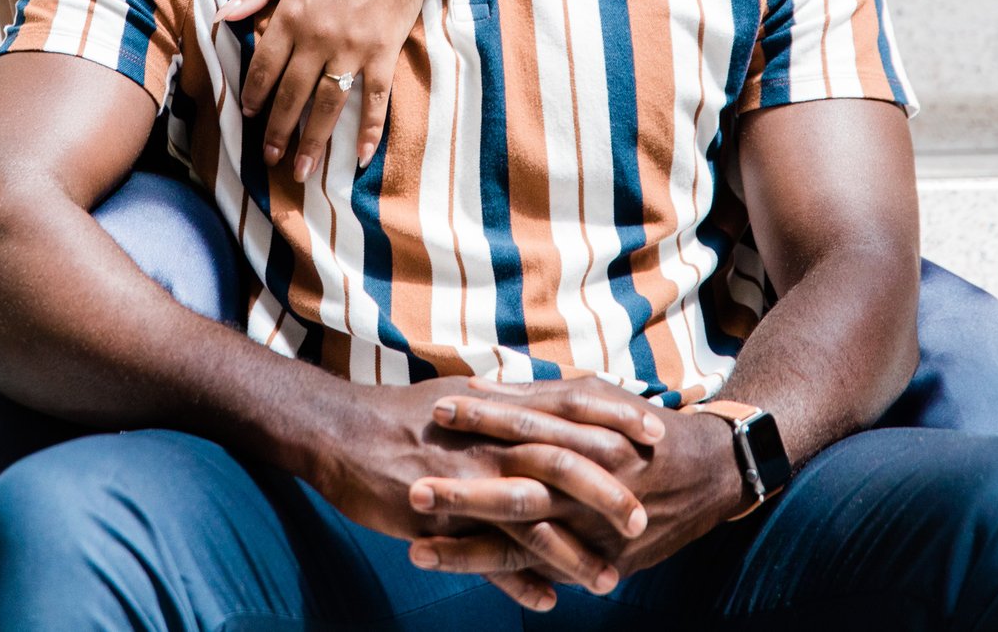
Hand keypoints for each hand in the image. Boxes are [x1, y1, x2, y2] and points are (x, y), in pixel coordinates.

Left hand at [220, 0, 438, 179]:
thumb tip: (224, 15)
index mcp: (292, 14)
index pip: (264, 65)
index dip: (254, 94)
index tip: (249, 115)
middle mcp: (318, 38)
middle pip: (291, 95)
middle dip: (277, 130)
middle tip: (269, 158)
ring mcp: (353, 49)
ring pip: (328, 106)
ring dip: (313, 141)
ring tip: (302, 169)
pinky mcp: (383, 53)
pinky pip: (375, 99)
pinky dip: (370, 130)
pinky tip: (363, 156)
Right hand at [300, 380, 655, 598]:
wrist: (341, 432)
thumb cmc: (404, 414)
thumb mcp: (464, 397)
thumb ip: (509, 402)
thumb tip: (546, 396)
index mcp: (498, 408)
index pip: (569, 404)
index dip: (614, 418)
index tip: (656, 431)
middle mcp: (488, 441)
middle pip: (561, 462)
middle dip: (606, 492)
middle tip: (644, 518)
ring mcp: (464, 480)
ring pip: (529, 517)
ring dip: (571, 552)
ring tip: (608, 580)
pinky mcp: (438, 517)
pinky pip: (484, 555)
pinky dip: (516, 579)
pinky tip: (547, 601)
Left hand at [404, 378, 743, 599]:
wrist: (709, 475)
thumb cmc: (639, 428)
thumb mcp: (596, 397)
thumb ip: (537, 394)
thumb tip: (475, 384)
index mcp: (588, 435)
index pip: (527, 424)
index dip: (483, 418)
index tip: (436, 411)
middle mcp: (589, 485)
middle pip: (520, 490)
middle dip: (465, 494)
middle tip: (413, 490)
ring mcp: (593, 530)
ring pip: (525, 545)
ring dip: (471, 549)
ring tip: (418, 550)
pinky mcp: (601, 563)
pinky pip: (547, 574)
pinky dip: (509, 581)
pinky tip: (467, 579)